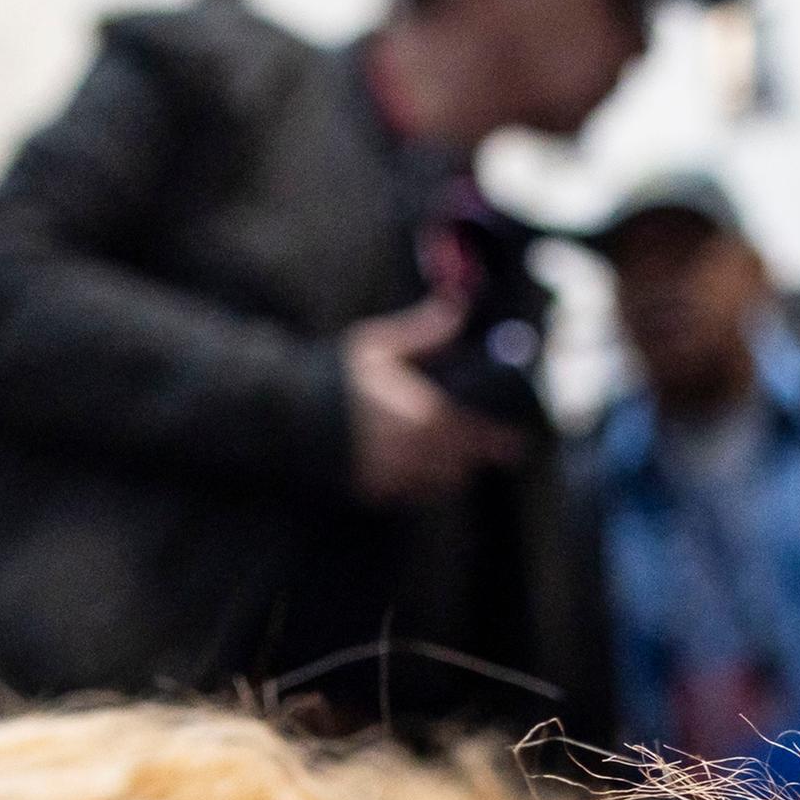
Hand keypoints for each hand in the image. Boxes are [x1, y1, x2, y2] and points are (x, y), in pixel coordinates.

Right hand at [344, 295, 523, 506]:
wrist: (283, 413)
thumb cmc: (332, 373)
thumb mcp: (377, 345)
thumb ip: (424, 331)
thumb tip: (458, 304)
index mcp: (423, 414)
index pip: (475, 433)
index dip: (499, 439)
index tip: (516, 441)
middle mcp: (413, 452)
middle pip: (461, 463)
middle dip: (475, 456)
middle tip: (488, 449)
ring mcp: (391, 476)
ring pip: (438, 483)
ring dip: (450, 472)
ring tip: (452, 457)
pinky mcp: (371, 491)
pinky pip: (409, 494)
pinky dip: (420, 485)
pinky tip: (417, 469)